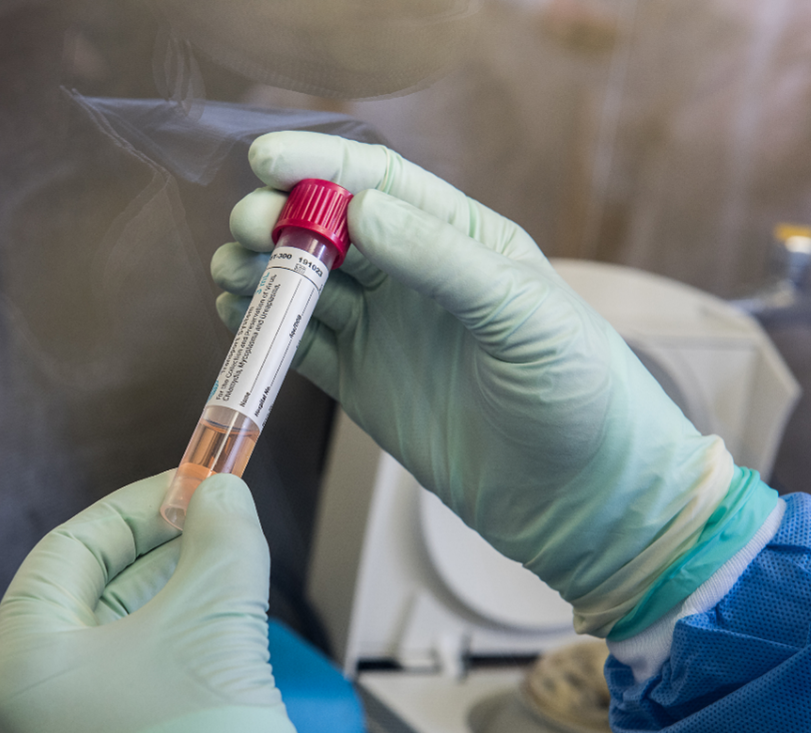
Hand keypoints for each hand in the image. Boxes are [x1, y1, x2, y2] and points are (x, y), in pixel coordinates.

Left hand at [0, 472, 328, 732]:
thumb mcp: (219, 630)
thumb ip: (220, 542)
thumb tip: (221, 498)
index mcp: (12, 676)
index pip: (66, 552)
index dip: (137, 509)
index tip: (190, 487)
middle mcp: (4, 728)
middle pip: (80, 606)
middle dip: (155, 563)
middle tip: (213, 532)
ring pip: (98, 661)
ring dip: (162, 615)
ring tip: (223, 589)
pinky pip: (106, 712)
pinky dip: (155, 673)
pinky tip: (209, 660)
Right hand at [213, 132, 776, 637]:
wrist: (579, 495)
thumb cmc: (578, 391)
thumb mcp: (522, 313)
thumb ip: (443, 260)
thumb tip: (362, 211)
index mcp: (461, 238)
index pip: (380, 182)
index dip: (320, 165)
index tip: (266, 159)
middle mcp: (415, 276)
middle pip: (328, 230)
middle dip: (279, 220)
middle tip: (249, 228)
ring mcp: (384, 331)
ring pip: (305, 285)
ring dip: (262, 273)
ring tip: (230, 272)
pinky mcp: (361, 385)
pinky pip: (300, 346)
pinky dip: (264, 330)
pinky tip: (238, 317)